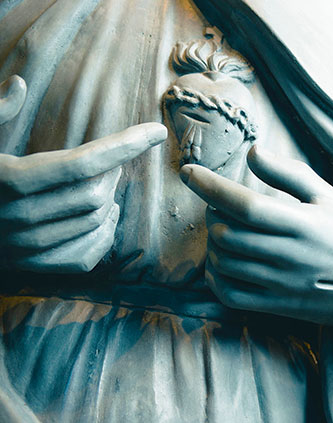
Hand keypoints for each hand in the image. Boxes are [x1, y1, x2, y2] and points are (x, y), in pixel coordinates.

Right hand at [0, 75, 167, 272]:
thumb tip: (20, 83)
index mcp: (7, 180)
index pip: (83, 162)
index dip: (125, 145)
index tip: (156, 132)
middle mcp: (18, 216)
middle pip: (95, 193)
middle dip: (114, 172)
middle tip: (113, 159)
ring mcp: (25, 246)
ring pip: (95, 222)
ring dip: (112, 200)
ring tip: (108, 183)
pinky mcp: (31, 267)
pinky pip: (86, 256)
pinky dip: (105, 235)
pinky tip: (106, 216)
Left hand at [180, 147, 332, 330]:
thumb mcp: (328, 196)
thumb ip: (288, 174)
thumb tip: (253, 152)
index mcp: (305, 224)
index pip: (247, 206)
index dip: (211, 187)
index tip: (188, 171)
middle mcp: (291, 257)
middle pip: (228, 234)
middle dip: (212, 213)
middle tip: (221, 205)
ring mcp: (281, 285)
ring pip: (224, 263)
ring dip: (213, 242)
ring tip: (225, 229)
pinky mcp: (276, 306)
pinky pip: (229, 294)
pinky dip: (215, 275)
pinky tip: (223, 260)